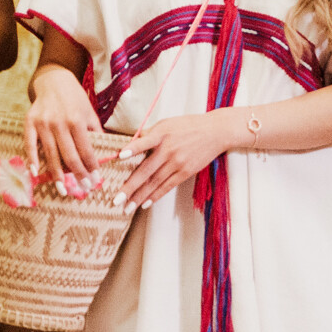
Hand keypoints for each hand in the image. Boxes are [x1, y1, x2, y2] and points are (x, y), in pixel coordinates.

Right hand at [26, 65, 106, 181]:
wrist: (53, 81)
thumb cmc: (75, 99)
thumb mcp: (90, 112)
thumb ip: (96, 132)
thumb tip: (105, 154)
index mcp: (77, 121)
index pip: (86, 151)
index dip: (91, 167)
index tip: (96, 181)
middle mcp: (60, 123)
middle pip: (69, 156)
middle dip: (78, 175)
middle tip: (83, 188)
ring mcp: (43, 123)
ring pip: (51, 154)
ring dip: (56, 175)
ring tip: (62, 189)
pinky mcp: (29, 122)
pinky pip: (30, 144)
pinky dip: (32, 159)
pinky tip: (34, 172)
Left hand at [116, 110, 239, 207]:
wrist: (215, 132)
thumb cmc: (187, 126)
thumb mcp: (167, 123)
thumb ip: (150, 134)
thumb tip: (130, 143)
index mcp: (161, 134)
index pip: (145, 142)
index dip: (133, 149)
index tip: (120, 156)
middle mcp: (168, 150)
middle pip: (146, 170)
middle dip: (130, 187)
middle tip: (117, 199)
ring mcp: (177, 162)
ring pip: (155, 182)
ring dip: (140, 197)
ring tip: (127, 208)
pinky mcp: (186, 172)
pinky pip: (167, 186)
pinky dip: (155, 195)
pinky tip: (145, 204)